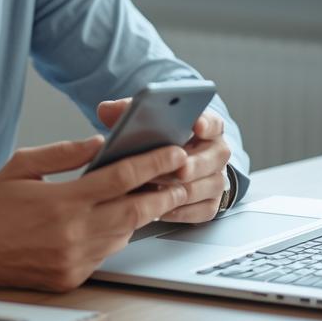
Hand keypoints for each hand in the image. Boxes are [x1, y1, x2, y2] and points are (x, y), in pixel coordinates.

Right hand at [0, 136, 190, 291]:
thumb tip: (100, 142)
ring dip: (140, 216)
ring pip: (123, 235)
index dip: (153, 163)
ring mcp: (73, 259)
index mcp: (62, 201)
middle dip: (163, 193)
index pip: (122, 178)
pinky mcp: (69, 277)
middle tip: (181, 179)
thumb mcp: (23, 164)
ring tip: (154, 197)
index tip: (173, 152)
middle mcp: (72, 233)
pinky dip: (115, 236)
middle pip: (135, 211)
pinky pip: (105, 254)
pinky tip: (117, 222)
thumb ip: (65, 152)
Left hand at [96, 98, 231, 223]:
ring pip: (211, 184)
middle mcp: (215, 152)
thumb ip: (128, 113)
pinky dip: (184, 211)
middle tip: (179, 169)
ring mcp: (215, 178)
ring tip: (162, 190)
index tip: (196, 125)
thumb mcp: (144, 124)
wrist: (166, 168)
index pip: (214, 122)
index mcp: (205, 128)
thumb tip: (105, 110)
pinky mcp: (210, 202)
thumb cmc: (156, 143)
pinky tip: (163, 210)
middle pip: (216, 156)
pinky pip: (204, 209)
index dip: (207, 123)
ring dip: (186, 189)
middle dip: (196, 164)